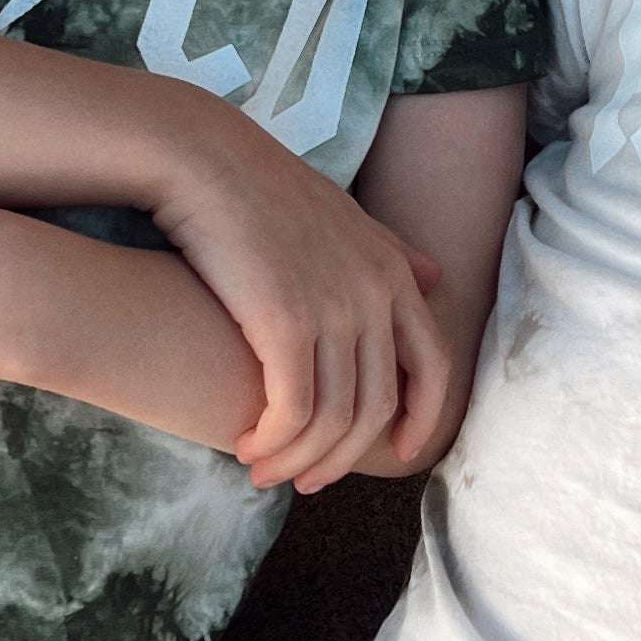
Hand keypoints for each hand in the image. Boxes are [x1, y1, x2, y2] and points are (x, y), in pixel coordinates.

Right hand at [148, 115, 455, 493]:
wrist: (205, 159)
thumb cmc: (265, 187)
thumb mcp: (345, 215)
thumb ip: (394, 252)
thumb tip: (436, 278)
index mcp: (394, 273)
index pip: (434, 367)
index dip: (421, 419)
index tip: (394, 453)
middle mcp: (375, 295)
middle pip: (379, 407)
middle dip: (344, 457)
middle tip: (308, 481)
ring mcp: (335, 310)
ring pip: (335, 420)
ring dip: (300, 459)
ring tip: (265, 472)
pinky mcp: (286, 324)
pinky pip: (294, 410)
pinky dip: (274, 441)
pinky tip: (247, 448)